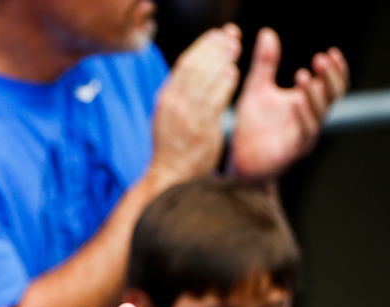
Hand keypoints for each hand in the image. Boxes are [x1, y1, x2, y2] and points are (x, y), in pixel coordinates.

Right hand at [148, 25, 241, 189]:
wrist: (170, 177)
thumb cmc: (174, 148)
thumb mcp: (170, 116)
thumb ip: (182, 95)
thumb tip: (198, 70)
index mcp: (165, 99)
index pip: (183, 64)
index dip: (201, 46)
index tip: (216, 35)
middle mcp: (173, 105)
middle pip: (194, 67)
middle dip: (214, 48)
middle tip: (231, 36)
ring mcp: (186, 117)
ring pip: (203, 80)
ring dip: (221, 60)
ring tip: (235, 47)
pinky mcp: (201, 130)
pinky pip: (214, 101)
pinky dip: (223, 85)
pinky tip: (233, 72)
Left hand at [230, 28, 348, 182]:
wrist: (240, 162)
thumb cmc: (250, 127)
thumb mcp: (256, 89)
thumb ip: (264, 64)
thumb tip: (267, 32)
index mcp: (307, 103)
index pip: (331, 84)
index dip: (335, 69)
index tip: (330, 52)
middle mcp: (311, 117)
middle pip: (333, 95)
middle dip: (329, 77)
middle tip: (321, 59)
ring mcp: (305, 134)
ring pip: (320, 113)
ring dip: (315, 94)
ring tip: (305, 76)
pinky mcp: (294, 149)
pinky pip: (304, 131)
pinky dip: (302, 115)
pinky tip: (295, 101)